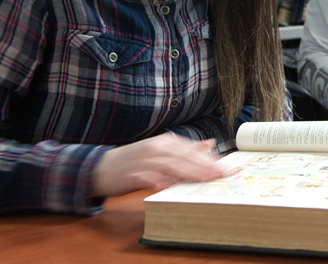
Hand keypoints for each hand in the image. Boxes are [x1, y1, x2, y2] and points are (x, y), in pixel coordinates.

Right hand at [91, 134, 224, 196]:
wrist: (103, 167)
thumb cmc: (136, 160)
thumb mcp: (161, 151)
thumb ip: (186, 149)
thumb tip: (210, 144)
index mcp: (164, 142)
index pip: (191, 150)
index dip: (208, 158)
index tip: (225, 167)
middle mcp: (156, 149)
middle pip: (183, 157)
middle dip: (203, 166)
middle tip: (221, 174)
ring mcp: (143, 161)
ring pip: (170, 166)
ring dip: (188, 173)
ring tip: (204, 179)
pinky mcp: (132, 174)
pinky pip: (148, 178)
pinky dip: (160, 181)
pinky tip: (171, 185)